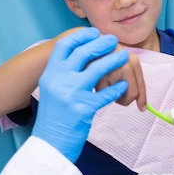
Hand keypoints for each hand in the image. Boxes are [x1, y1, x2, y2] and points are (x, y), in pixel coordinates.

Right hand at [32, 28, 129, 161]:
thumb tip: (82, 54)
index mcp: (49, 73)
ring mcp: (71, 93)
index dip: (80, 36)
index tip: (93, 32)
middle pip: (83, 53)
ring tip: (124, 57)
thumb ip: (62, 72)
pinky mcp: (83, 108)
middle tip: (113, 40)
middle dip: (101, 44)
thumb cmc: (53, 116)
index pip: (64, 46)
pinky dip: (118, 89)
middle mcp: (58, 80)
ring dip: (114, 61)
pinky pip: (106, 94)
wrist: (49, 142)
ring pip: (98, 70)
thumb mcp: (51, 89)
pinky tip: (124, 86)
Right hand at [95, 47, 146, 110]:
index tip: (142, 109)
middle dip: (125, 100)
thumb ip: (131, 78)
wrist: (87, 41)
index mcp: (133, 61)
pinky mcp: (97, 75)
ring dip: (111, 95)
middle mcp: (125, 65)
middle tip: (117, 97)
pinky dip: (100, 91)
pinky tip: (96, 81)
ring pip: (115, 96)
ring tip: (105, 84)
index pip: (141, 86)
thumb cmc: (106, 53)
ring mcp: (112, 70)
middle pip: (131, 94)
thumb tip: (141, 104)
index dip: (142, 100)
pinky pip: (102, 94)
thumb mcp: (122, 60)